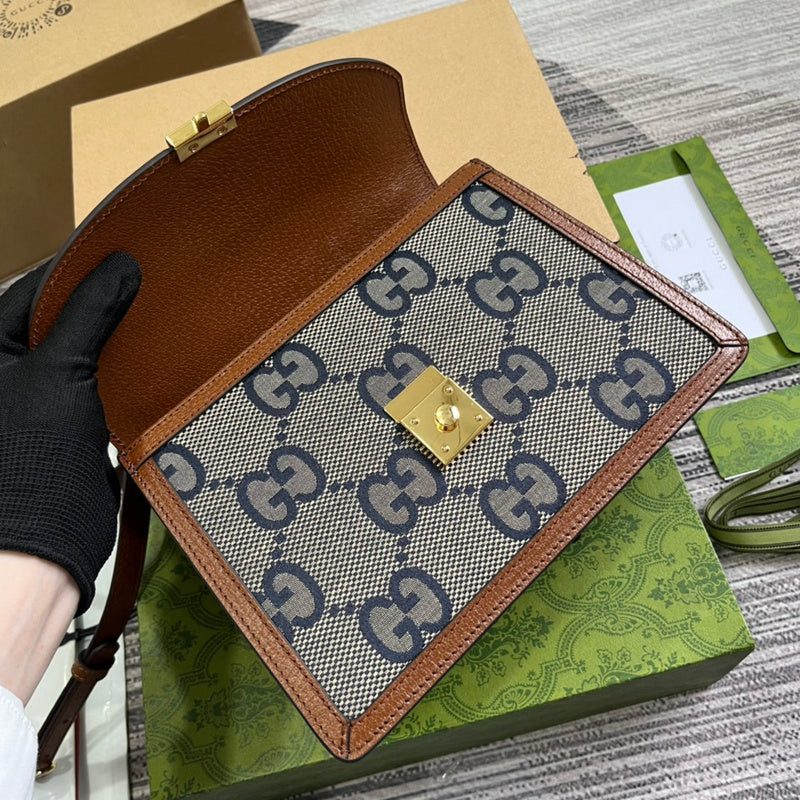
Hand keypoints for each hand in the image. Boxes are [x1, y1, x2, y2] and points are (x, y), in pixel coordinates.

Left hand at [0, 253, 140, 614]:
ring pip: (83, 352)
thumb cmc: (30, 455)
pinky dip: (123, 373)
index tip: (121, 254)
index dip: (78, 273)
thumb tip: (121, 265)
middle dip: (101, 305)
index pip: (33, 292)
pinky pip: (99, 385)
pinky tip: (151, 361)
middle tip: (146, 281)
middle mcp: (8, 371)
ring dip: (116, 340)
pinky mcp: (70, 425)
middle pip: (59, 321)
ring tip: (155, 316)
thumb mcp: (61, 370)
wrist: (43, 541)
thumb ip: (89, 314)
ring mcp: (39, 399)